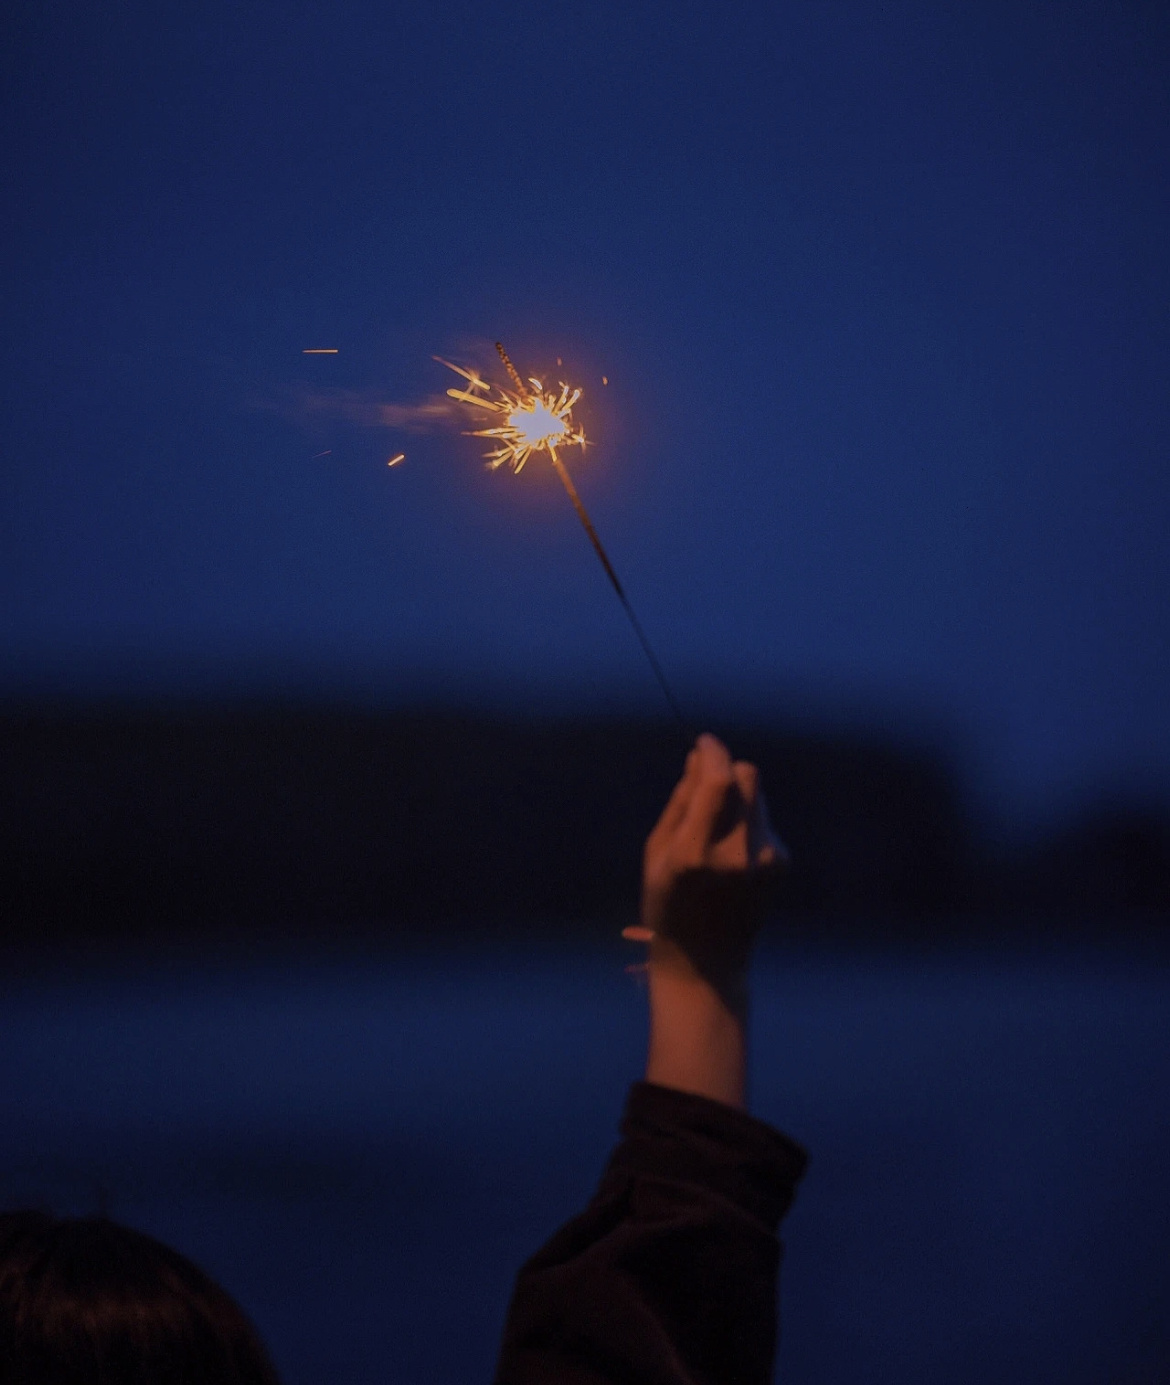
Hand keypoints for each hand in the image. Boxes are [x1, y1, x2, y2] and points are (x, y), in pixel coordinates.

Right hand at [624, 733, 786, 1005]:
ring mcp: (767, 859)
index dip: (713, 752)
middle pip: (747, 777)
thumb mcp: (657, 853)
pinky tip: (732, 853)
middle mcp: (739, 851)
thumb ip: (681, 802)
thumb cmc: (668, 904)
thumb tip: (699, 758)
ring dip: (738, 797)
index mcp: (698, 851)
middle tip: (707, 784)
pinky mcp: (782, 863)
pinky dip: (748, 821)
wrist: (707, 960)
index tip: (704, 743)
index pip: (718, 780)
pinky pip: (764, 820)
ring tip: (715, 829)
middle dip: (727, 771)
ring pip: (758, 796)